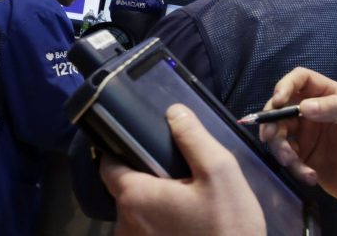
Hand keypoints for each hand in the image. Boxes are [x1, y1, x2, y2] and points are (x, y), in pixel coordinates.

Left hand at [100, 104, 264, 235]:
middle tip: (182, 174)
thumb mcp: (220, 171)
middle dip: (149, 178)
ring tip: (189, 199)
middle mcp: (124, 225)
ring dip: (156, 203)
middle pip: (126, 189)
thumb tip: (173, 112)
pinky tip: (188, 222)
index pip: (108, 164)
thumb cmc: (227, 224)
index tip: (147, 143)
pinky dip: (160, 223)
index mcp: (135, 197)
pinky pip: (147, 231)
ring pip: (138, 212)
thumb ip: (193, 137)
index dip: (123, 149)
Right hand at [260, 67, 336, 207]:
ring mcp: (305, 134)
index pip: (300, 79)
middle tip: (269, 137)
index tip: (278, 101)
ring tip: (293, 163)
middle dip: (272, 120)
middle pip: (281, 106)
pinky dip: (293, 166)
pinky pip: (287, 156)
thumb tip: (303, 106)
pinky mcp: (302, 156)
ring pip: (279, 132)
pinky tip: (310, 177)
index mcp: (329, 96)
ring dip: (280, 148)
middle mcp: (313, 111)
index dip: (285, 85)